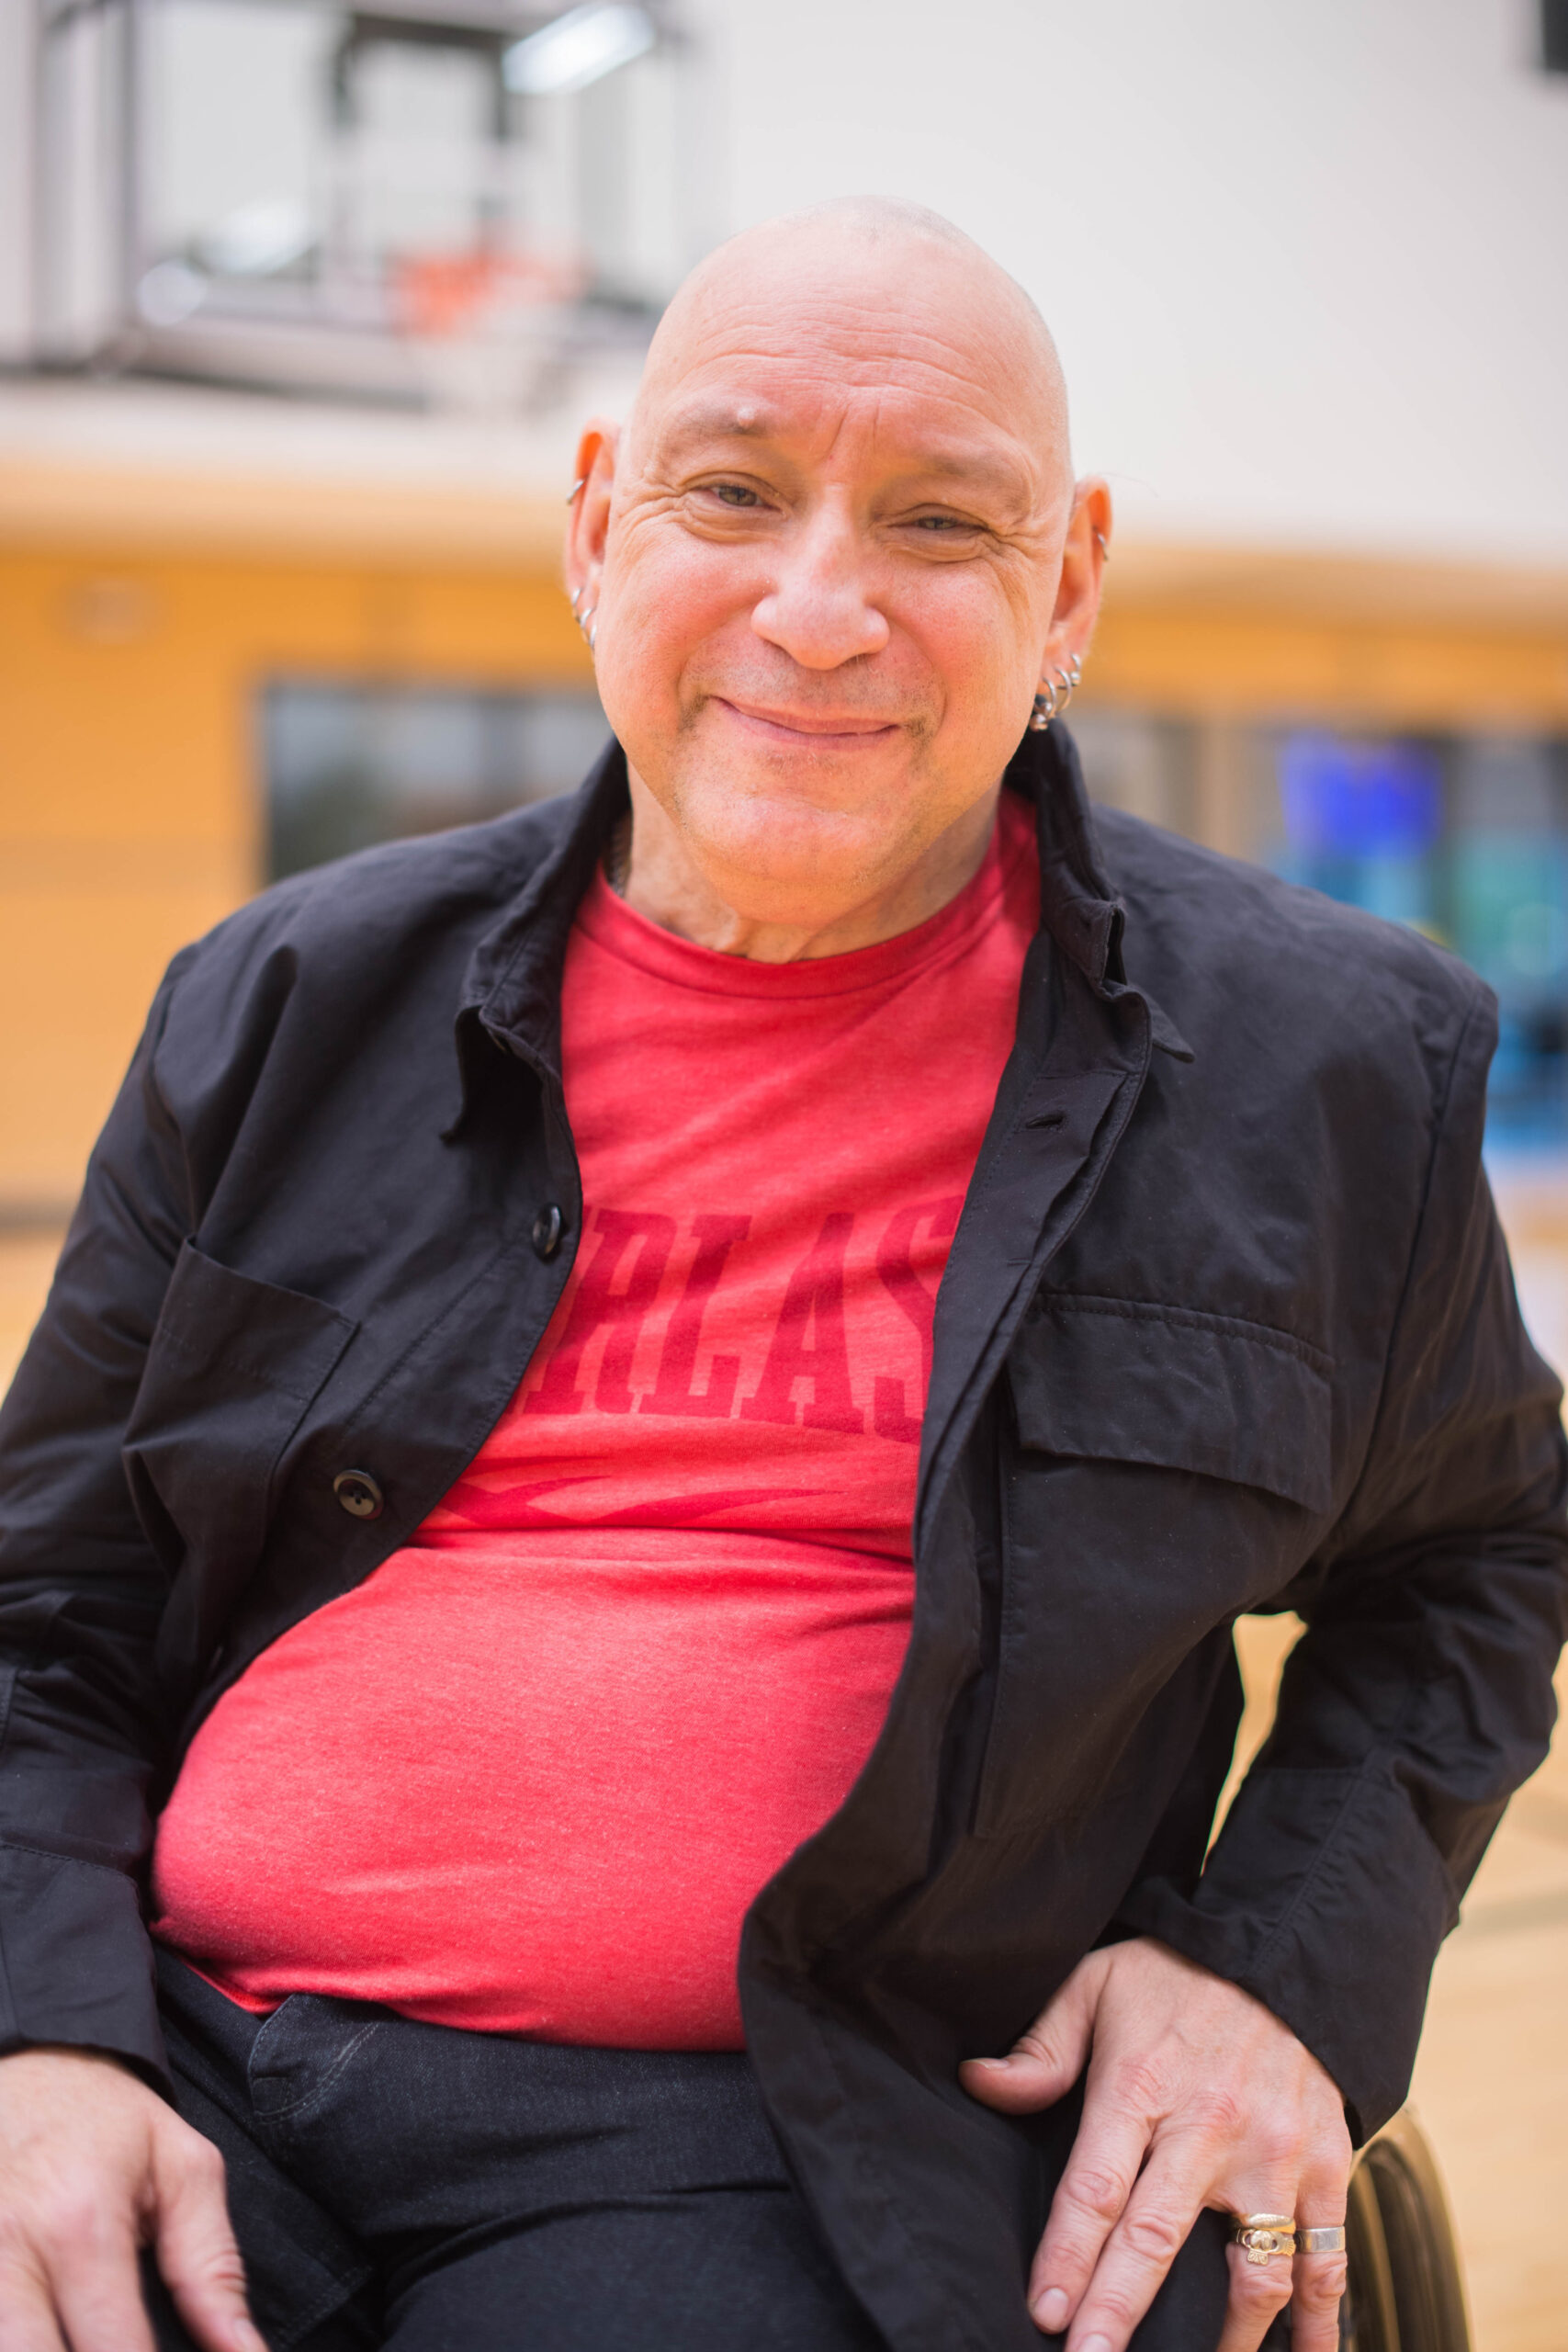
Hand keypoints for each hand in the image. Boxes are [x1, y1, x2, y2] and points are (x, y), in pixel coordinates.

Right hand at [0, 2046, 265, 2351]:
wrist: (34, 2061)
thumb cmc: (111, 2119)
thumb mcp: (185, 2170)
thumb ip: (213, 2269)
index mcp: (82, 2227)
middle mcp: (10, 2253)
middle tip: (121, 2351)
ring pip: (2, 2348)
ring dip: (42, 2351)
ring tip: (86, 2341)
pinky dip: (15, 2333)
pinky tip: (45, 2331)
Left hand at [960, 1937, 1350, 2351]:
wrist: (1283, 1950)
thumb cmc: (1175, 1976)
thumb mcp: (1095, 1984)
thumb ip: (1040, 2045)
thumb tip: (978, 2082)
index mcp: (1143, 2085)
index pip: (1095, 2187)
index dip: (1068, 2256)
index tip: (1044, 2312)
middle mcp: (1211, 2127)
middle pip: (1158, 2239)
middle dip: (1119, 2312)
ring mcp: (1276, 2153)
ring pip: (1254, 2271)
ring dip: (1225, 2339)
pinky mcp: (1327, 2165)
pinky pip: (1326, 2259)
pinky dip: (1319, 2321)